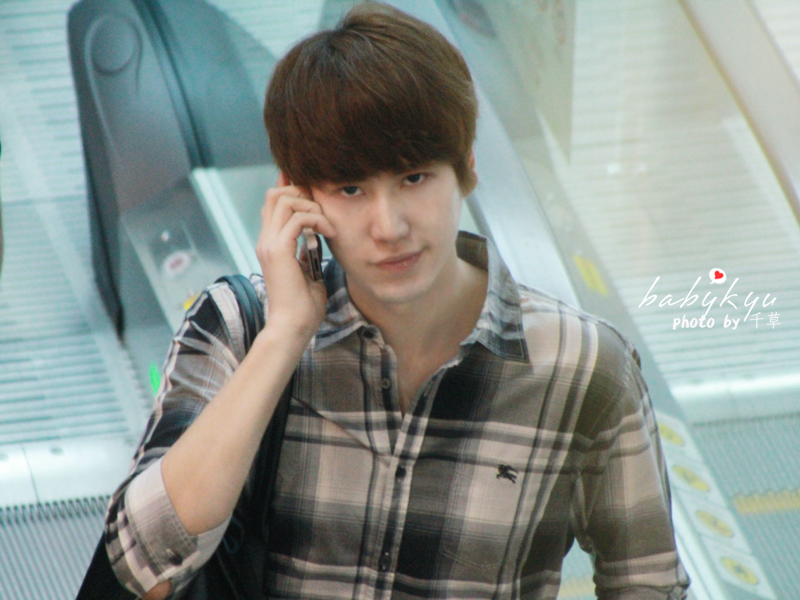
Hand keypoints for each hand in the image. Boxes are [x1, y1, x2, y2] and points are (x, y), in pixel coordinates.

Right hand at [256, 172, 335, 341]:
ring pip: (284, 200)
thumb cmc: (303, 307)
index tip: (313, 190)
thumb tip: (317, 238)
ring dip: (311, 206)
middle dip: (302, 193)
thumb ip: (308, 253)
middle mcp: (266, 240)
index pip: (273, 204)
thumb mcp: (307, 272)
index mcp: (270, 244)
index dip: (291, 190)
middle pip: (275, 195)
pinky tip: (329, 233)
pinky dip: (317, 220)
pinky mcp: (279, 251)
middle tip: (323, 211)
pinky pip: (298, 218)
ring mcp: (269, 244)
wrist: (292, 327)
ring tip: (327, 225)